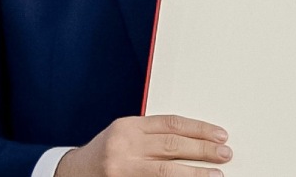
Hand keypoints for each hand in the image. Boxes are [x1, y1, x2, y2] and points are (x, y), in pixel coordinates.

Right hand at [55, 115, 231, 176]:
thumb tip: (195, 139)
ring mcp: (123, 169)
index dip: (199, 129)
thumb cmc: (105, 152)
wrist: (71, 173)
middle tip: (224, 153)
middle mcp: (124, 146)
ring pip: (166, 171)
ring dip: (195, 173)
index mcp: (128, 127)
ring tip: (215, 174)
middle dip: (202, 149)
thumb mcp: (125, 134)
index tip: (220, 135)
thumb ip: (153, 134)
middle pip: (172, 146)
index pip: (172, 124)